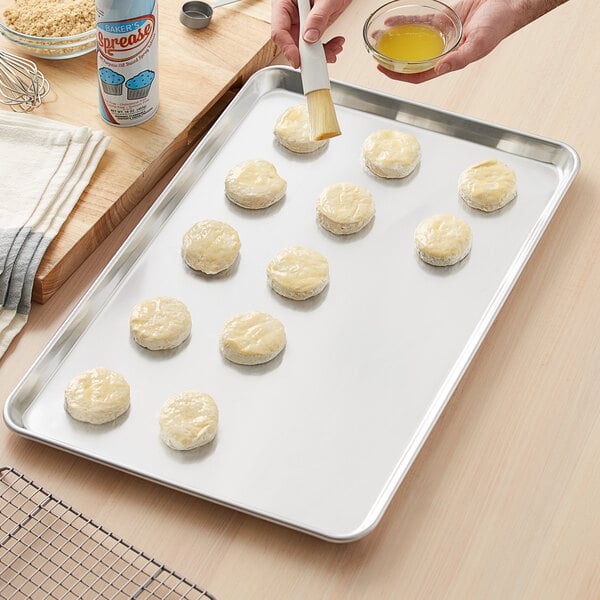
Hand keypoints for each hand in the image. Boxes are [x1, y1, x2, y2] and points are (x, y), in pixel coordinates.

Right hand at [271, 0, 350, 67]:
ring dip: (320, 53)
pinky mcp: (311, 27)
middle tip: (320, 58)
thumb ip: (318, 16)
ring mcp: (301, 21)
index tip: (297, 60)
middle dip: (308, 53)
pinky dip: (326, 48)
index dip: (287, 48)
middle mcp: (291, 13)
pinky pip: (314, 44)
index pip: (280, 29)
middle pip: (291, 41)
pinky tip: (335, 44)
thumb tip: (310, 37)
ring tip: (334, 49)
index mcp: (285, 2)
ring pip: (304, 47)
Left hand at [379, 0, 567, 82]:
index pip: (419, 75)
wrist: (509, 3)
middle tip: (375, 56)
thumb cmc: (499, 25)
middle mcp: (443, 52)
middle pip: (412, 60)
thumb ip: (458, 59)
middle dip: (393, 60)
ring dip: (395, 41)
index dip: (400, 75)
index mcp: (450, 62)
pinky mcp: (443, 19)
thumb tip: (437, 69)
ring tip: (377, 38)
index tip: (383, 70)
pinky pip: (420, 22)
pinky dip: (406, 22)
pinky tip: (391, 21)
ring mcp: (442, 36)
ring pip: (413, 41)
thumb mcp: (478, 44)